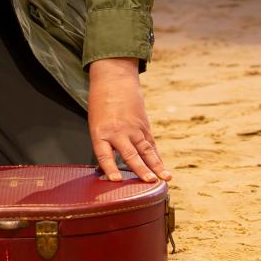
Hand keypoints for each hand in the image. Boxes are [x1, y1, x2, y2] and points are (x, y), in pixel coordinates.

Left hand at [87, 56, 170, 183]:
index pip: (104, 154)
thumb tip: (108, 170)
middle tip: (148, 181)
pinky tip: (162, 169)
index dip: (110, 167)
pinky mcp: (143, 126)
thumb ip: (104, 145)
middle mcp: (118, 132)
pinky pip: (150, 144)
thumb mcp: (95, 124)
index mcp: (100, 132)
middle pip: (130, 153)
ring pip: (145, 150)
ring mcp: (133, 128)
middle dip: (140, 168)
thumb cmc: (101, 104)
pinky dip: (157, 157)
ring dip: (156, 165)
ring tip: (164, 178)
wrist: (114, 79)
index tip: (116, 180)